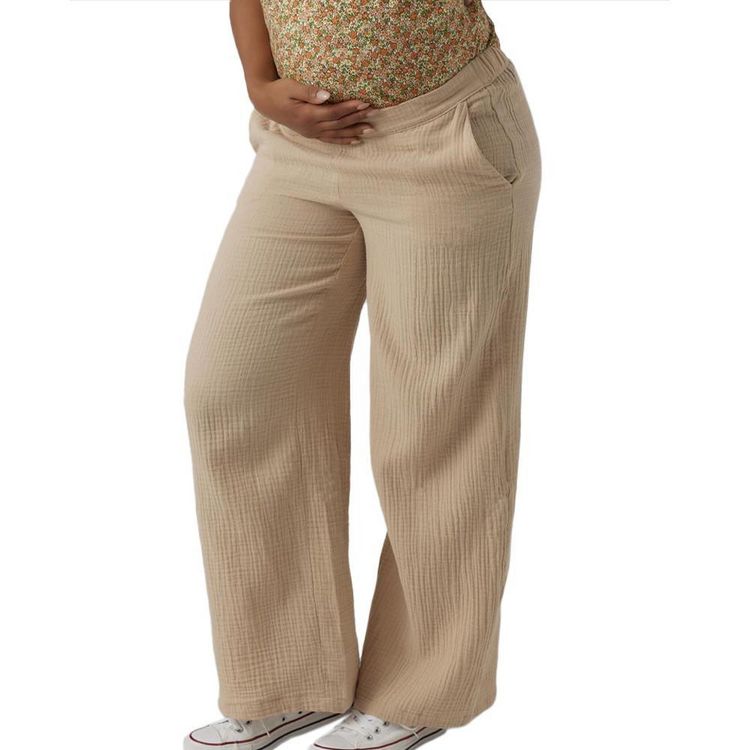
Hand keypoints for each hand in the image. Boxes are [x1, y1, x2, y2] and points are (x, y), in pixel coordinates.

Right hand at [250, 78, 374, 143]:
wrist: (265, 102)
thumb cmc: (279, 91)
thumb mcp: (291, 87)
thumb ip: (308, 91)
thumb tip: (327, 95)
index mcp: (307, 115)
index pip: (333, 112)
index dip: (349, 108)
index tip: (364, 102)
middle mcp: (311, 127)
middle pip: (339, 123)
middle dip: (357, 118)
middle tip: (375, 113)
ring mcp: (312, 132)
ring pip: (337, 133)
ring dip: (355, 131)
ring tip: (371, 129)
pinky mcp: (311, 134)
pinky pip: (330, 140)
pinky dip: (344, 140)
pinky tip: (356, 141)